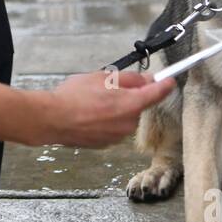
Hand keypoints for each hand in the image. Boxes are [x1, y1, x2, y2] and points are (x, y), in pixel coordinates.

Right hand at [36, 70, 175, 147]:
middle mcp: (128, 123)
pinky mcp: (106, 143)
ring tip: (93, 101)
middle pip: (138, 105)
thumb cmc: (73, 97)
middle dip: (129, 96)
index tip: (169, 80)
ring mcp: (117, 136)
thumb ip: (128, 79)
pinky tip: (89, 114)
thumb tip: (145, 80)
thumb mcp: (102, 77)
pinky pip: (113, 127)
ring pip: (124, 117)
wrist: (52, 120)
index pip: (157, 94)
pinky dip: (106, 120)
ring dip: (116, 108)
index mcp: (130, 105)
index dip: (165, 85)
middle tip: (109, 87)